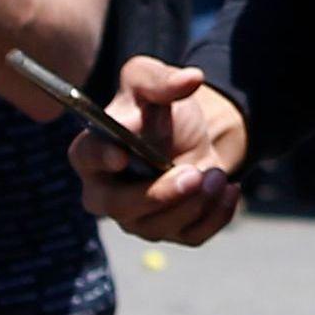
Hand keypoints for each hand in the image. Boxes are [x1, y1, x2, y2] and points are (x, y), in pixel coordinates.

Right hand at [71, 59, 245, 243]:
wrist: (188, 135)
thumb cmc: (155, 109)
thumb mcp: (152, 81)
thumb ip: (163, 80)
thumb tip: (191, 78)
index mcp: (91, 151)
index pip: (87, 157)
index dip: (101, 157)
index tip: (121, 156)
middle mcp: (105, 192)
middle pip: (118, 206)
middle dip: (158, 194)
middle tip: (192, 173)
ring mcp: (136, 218)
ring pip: (157, 227)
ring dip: (194, 203)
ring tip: (217, 174)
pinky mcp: (169, 231)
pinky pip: (191, 236)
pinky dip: (216, 214)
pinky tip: (228, 187)